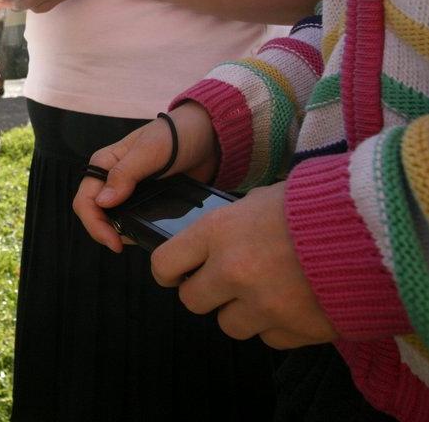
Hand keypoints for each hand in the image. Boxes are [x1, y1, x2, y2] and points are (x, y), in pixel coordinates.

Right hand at [73, 103, 217, 251]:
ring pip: (111, 218)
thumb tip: (102, 202)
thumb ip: (126, 174)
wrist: (208, 136)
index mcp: (104, 163)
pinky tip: (146, 232)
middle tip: (124, 246)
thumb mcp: (151, 152)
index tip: (115, 242)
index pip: (85, 200)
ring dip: (120, 232)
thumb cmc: (177, 136)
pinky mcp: (143, 198)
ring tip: (139, 239)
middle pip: (94, 212)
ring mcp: (127, 189)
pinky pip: (130, 218)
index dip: (94, 224)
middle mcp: (110, 178)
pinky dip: (134, 228)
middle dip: (105, 232)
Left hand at [151, 182, 337, 348]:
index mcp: (218, 232)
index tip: (174, 274)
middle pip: (192, 301)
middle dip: (206, 292)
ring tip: (265, 291)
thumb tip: (209, 240)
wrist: (372, 232)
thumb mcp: (260, 200)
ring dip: (241, 312)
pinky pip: (268, 338)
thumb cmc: (314, 207)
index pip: (165, 263)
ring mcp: (262, 304)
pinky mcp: (292, 329)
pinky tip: (292, 303)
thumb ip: (228, 224)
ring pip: (229, 324)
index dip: (167, 271)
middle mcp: (233, 271)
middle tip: (224, 283)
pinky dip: (276, 325)